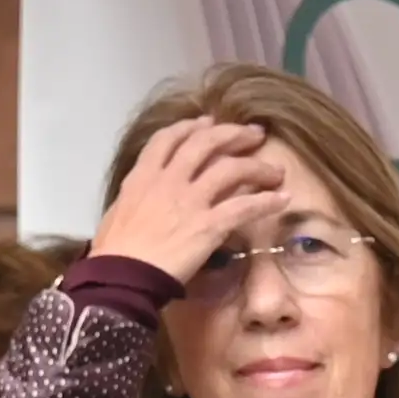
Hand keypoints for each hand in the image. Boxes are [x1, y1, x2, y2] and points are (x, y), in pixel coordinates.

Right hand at [92, 118, 294, 286]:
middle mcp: (168, 181)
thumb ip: (140, 195)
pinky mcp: (208, 225)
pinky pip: (244, 207)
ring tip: (276, 170)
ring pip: (230, 169)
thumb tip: (148, 194)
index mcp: (143, 176)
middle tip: (253, 134)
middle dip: (232, 134)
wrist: (122, 276)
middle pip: (205, 144)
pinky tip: (283, 198)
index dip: (191, 127)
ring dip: (257, 166)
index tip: (208, 121)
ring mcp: (190, 201)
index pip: (168, 139)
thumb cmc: (115, 251)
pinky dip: (266, 201)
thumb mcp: (120, 211)